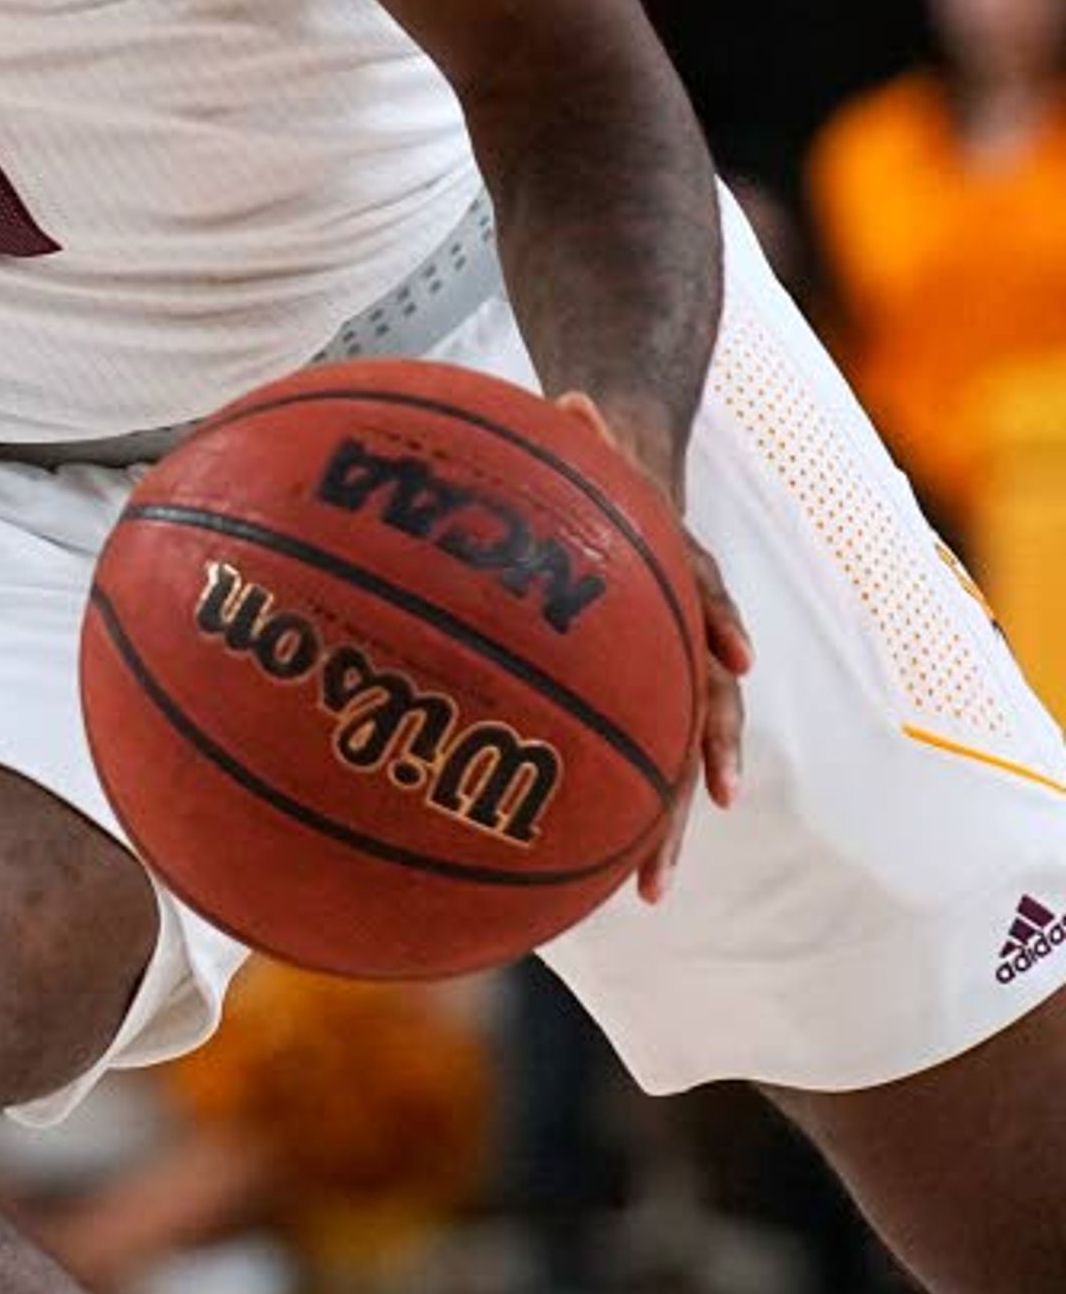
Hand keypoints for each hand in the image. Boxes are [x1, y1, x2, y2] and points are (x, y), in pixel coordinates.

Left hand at [559, 393, 751, 902]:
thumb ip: (589, 431)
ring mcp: (665, 667)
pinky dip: (623, 800)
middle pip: (694, 732)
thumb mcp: (598, 444)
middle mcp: (686, 642)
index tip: (716, 751)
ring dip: (659, 825)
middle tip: (662, 868)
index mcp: (682, 596)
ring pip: (670, 757)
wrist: (626, 457)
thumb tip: (576, 399)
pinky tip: (600, 860)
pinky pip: (632, 746)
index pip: (709, 653)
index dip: (713, 700)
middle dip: (679, 800)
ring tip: (642, 893)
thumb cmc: (602, 456)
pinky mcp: (634, 680)